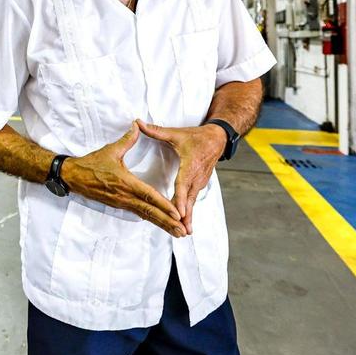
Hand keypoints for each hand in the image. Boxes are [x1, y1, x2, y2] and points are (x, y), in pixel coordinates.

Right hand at [64, 122, 185, 237]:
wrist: (73, 176)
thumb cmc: (91, 164)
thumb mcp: (110, 150)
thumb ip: (127, 140)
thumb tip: (137, 125)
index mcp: (125, 182)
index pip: (148, 196)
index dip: (163, 205)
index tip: (177, 213)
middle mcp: (125, 196)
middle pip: (150, 212)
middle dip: (167, 222)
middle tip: (183, 230)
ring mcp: (121, 203)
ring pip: (145, 215)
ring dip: (162, 224)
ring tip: (177, 232)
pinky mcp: (118, 205)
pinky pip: (138, 214)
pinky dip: (151, 220)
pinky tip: (161, 224)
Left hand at [136, 120, 226, 234]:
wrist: (217, 139)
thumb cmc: (196, 136)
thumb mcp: (176, 133)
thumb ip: (156, 131)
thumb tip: (137, 123)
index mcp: (190, 165)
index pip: (183, 183)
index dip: (180, 198)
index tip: (178, 210)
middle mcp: (196, 177)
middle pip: (189, 198)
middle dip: (185, 214)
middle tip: (181, 229)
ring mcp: (199, 182)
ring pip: (192, 202)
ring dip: (188, 217)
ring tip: (184, 231)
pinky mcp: (199, 185)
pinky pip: (192, 200)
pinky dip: (189, 212)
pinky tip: (185, 224)